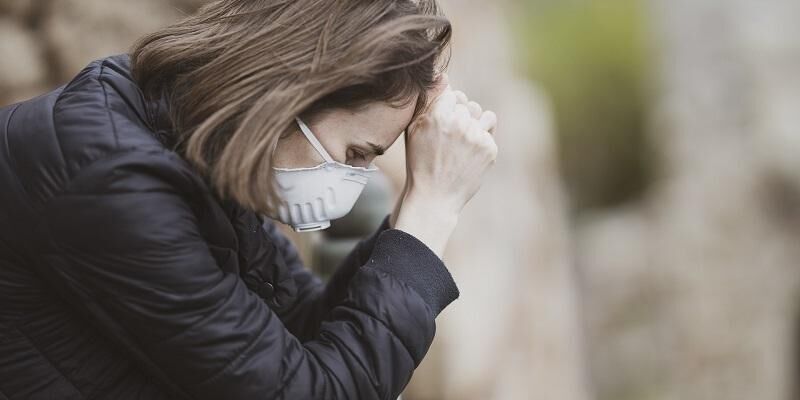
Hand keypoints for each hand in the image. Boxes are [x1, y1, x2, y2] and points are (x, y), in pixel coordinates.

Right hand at [394, 73, 497, 255]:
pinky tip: (468, 154)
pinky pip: (490, 129)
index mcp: (438, 116)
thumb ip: (428, 101)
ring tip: (460, 144)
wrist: (434, 198)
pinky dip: (481, 139)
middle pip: (466, 103)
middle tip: (448, 140)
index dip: (445, 108)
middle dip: (459, 116)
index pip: (451, 93)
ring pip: (481, 114)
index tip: (440, 125)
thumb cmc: (420, 162)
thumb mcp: (414, 130)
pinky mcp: (490, 149)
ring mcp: (477, 136)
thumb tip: (444, 75)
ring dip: (474, 124)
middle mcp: (459, 123)